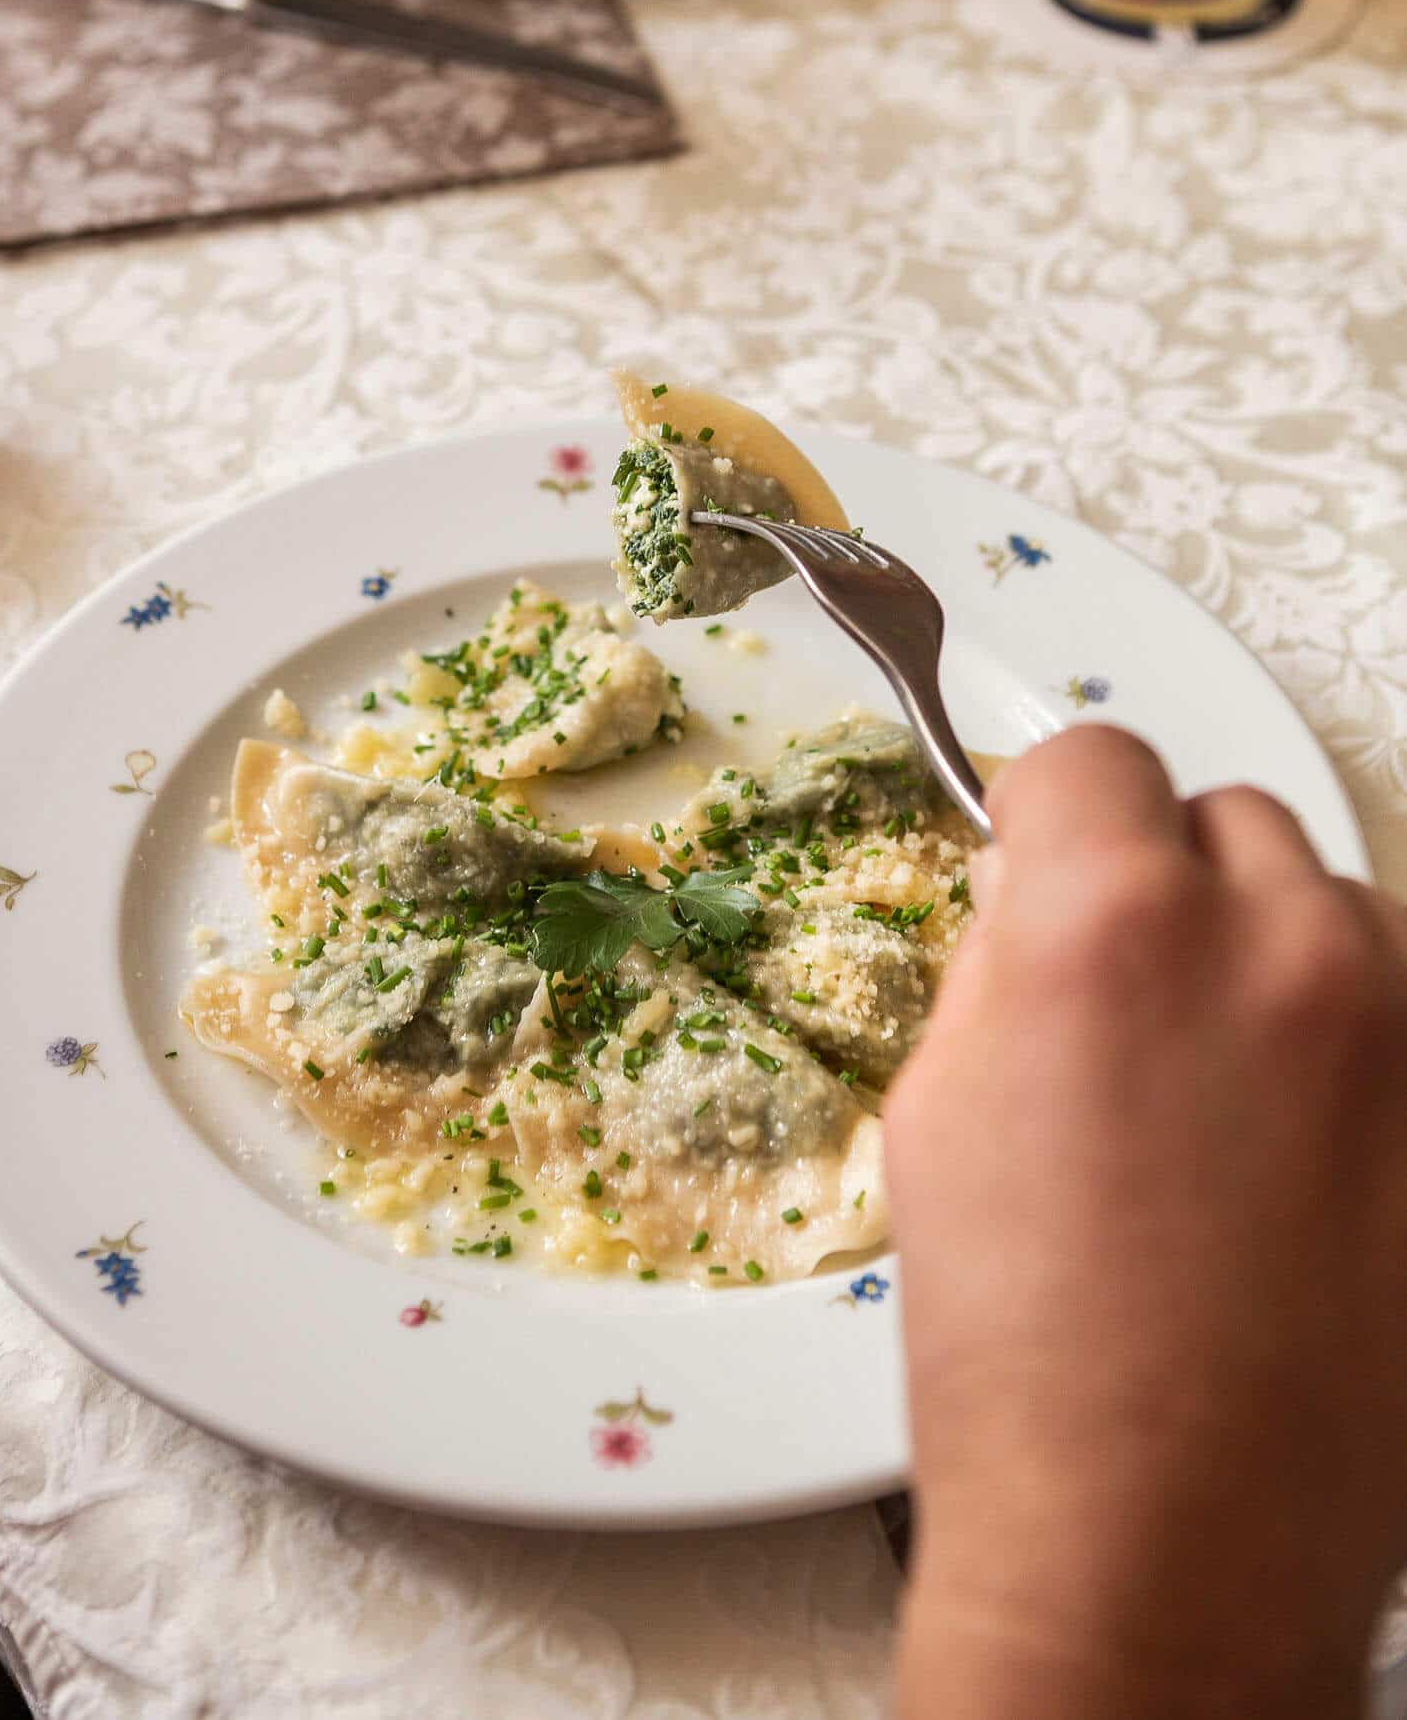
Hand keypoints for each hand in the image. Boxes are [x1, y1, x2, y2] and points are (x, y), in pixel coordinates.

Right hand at [888, 727, 1406, 1719]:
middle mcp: (1278, 948)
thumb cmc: (1028, 1358)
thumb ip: (1005, 961)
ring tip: (1216, 1083)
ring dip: (1272, 952)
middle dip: (1167, 875)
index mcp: (1113, 921)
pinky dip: (1349, 1046)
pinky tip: (1291, 1149)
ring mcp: (1395, 1037)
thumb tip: (1039, 897)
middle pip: (1228, 816)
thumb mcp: (940, 1106)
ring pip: (1336, 909)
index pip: (1094, 756)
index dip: (1051, 806)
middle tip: (1123, 982)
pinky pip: (1402, 1018)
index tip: (1044, 843)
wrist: (1160, 1544)